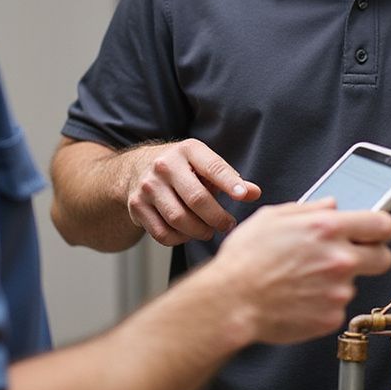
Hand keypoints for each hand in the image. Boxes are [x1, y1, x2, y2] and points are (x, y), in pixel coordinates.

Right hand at [125, 139, 261, 245]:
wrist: (137, 169)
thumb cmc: (182, 169)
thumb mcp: (204, 165)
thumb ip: (230, 179)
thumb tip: (254, 193)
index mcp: (187, 150)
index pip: (213, 167)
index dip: (229, 183)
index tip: (243, 195)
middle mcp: (165, 165)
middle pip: (196, 199)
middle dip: (217, 217)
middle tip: (227, 224)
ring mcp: (148, 186)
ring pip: (179, 219)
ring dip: (199, 231)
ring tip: (208, 230)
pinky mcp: (136, 205)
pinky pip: (162, 233)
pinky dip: (179, 239)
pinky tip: (187, 233)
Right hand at [211, 199, 390, 343]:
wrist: (230, 301)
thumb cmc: (245, 258)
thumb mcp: (272, 217)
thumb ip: (309, 209)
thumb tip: (331, 205)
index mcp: (327, 228)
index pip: (383, 224)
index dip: (381, 228)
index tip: (375, 232)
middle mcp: (339, 259)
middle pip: (384, 258)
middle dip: (371, 255)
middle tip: (349, 256)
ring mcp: (338, 291)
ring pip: (354, 283)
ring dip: (337, 280)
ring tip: (303, 278)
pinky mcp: (331, 317)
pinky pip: (337, 306)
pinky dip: (323, 302)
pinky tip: (300, 296)